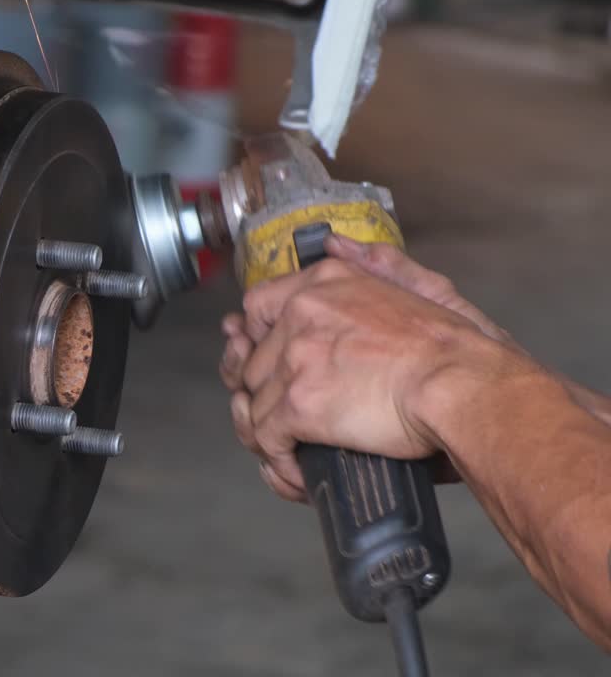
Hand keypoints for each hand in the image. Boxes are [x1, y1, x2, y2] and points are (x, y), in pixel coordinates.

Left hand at [220, 237, 501, 500]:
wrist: (466, 387)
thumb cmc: (460, 350)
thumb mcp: (424, 287)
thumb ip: (378, 263)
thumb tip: (335, 243)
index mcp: (326, 283)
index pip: (257, 307)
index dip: (256, 342)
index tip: (266, 365)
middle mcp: (302, 313)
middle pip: (251, 363)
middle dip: (262, 396)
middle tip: (280, 421)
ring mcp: (296, 358)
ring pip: (253, 404)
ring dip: (267, 434)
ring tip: (287, 454)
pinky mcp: (299, 404)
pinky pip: (266, 438)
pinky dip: (279, 462)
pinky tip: (297, 474)